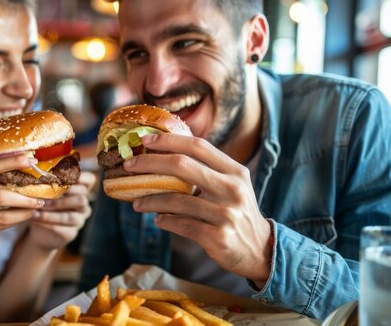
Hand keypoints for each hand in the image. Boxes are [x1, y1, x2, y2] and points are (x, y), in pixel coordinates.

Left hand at [27, 171, 94, 249]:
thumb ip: (47, 181)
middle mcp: (83, 205)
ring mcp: (79, 220)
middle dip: (61, 197)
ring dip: (52, 212)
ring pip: (71, 216)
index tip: (63, 175)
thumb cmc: (43, 203)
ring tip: (36, 209)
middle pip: (81, 198)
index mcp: (81, 190)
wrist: (39, 228)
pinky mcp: (71, 233)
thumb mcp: (46, 190)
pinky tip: (35, 218)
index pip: (90, 180)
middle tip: (44, 194)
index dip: (81, 177)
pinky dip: (47, 223)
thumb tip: (36, 170)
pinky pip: (63, 229)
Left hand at [124, 133, 271, 283]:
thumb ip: (207, 170)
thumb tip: (164, 156)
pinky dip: (165, 220)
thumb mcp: (231, 186)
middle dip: (150, 163)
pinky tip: (158, 219)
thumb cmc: (236, 212)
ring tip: (137, 203)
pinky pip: (181, 224)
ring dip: (150, 200)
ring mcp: (226, 214)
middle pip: (183, 166)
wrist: (260, 249)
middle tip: (129, 165)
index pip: (198, 146)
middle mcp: (232, 189)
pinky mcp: (218, 237)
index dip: (168, 141)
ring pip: (176, 200)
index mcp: (234, 171)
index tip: (145, 140)